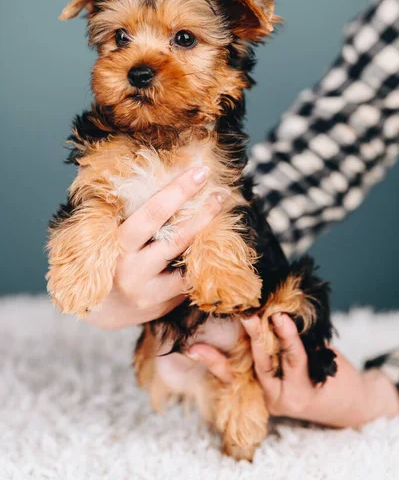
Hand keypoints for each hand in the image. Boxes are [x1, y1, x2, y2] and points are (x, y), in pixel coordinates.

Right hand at [85, 166, 224, 329]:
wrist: (98, 309)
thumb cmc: (103, 258)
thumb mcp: (104, 234)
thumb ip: (124, 210)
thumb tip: (147, 169)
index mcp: (116, 245)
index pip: (152, 213)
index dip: (179, 191)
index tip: (200, 171)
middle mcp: (132, 271)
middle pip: (178, 238)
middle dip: (204, 213)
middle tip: (222, 192)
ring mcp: (149, 293)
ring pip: (189, 264)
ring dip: (209, 239)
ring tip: (221, 218)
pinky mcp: (163, 307)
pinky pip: (189, 282)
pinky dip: (201, 263)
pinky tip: (210, 248)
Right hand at [188, 313, 398, 427]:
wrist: (353, 403)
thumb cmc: (318, 372)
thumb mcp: (289, 362)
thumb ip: (271, 343)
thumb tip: (259, 303)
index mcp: (256, 386)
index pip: (227, 373)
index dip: (210, 360)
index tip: (192, 348)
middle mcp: (265, 394)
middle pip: (244, 364)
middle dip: (238, 338)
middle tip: (236, 313)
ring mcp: (282, 395)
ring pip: (265, 362)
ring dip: (261, 335)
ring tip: (257, 314)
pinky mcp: (301, 393)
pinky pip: (293, 360)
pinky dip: (288, 337)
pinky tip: (283, 320)